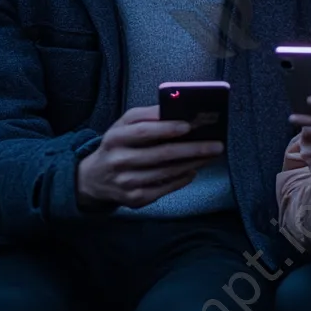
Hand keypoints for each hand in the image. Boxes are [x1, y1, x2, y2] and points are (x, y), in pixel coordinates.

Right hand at [76, 105, 223, 209]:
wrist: (94, 178)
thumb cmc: (117, 144)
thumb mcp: (123, 125)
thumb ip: (147, 116)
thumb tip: (178, 110)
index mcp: (115, 137)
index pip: (143, 132)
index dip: (167, 128)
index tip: (190, 125)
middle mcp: (119, 161)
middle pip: (160, 155)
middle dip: (192, 149)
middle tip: (216, 145)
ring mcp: (126, 183)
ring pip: (166, 172)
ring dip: (193, 163)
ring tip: (211, 155)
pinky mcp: (134, 199)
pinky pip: (164, 189)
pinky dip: (182, 179)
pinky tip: (194, 170)